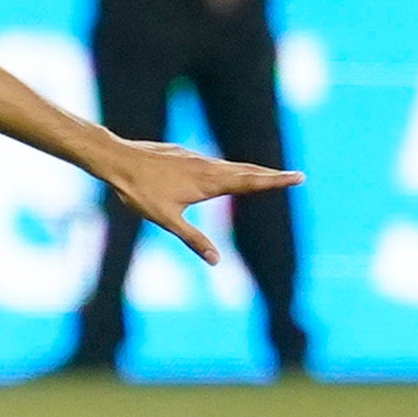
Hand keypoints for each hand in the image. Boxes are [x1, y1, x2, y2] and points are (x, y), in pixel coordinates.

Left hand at [97, 139, 301, 263]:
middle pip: (246, 171)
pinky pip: (214, 162)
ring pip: (230, 165)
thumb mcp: (167, 221)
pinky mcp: (184, 155)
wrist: (119, 160)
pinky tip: (226, 172)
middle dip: (270, 174)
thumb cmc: (140, 191)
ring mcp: (196, 158)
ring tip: (268, 174)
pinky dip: (229, 167)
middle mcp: (208, 167)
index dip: (276, 180)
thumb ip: (193, 240)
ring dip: (251, 170)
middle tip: (294, 175)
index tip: (298, 176)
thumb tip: (216, 261)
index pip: (250, 182)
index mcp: (209, 182)